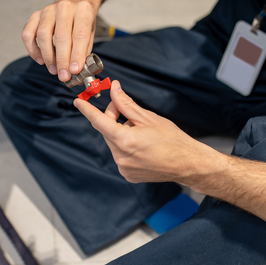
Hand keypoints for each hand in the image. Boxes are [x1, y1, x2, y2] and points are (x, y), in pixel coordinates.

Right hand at [21, 0, 97, 82]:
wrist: (75, 1)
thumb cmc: (82, 20)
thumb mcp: (90, 33)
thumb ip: (84, 52)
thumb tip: (76, 72)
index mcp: (83, 10)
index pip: (80, 34)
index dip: (77, 54)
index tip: (75, 70)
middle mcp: (65, 7)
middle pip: (61, 36)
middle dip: (62, 60)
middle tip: (63, 76)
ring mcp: (48, 10)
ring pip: (43, 35)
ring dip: (48, 57)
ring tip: (54, 70)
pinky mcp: (35, 15)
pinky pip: (28, 34)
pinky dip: (32, 50)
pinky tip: (41, 60)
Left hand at [74, 80, 221, 186]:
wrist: (187, 163)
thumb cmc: (172, 140)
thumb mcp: (148, 117)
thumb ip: (126, 104)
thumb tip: (114, 89)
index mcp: (124, 140)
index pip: (99, 122)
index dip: (87, 110)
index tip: (78, 102)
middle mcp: (120, 157)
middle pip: (107, 132)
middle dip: (113, 119)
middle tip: (124, 109)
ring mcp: (124, 168)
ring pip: (114, 144)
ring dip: (121, 134)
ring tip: (141, 133)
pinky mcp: (128, 175)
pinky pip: (121, 156)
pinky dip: (126, 148)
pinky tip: (142, 147)